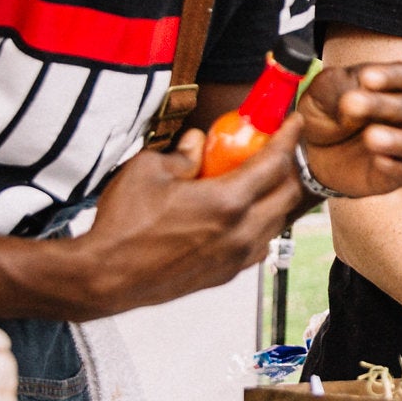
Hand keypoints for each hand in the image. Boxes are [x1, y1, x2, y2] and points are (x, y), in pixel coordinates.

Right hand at [52, 115, 308, 317]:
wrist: (107, 277)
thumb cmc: (123, 224)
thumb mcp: (148, 170)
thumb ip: (183, 154)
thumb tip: (198, 142)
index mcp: (227, 202)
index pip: (274, 163)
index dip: (288, 138)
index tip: (294, 123)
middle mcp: (240, 232)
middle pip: (287, 195)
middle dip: (288, 167)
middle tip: (276, 150)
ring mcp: (236, 258)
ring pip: (277, 222)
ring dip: (276, 198)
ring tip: (260, 181)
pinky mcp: (225, 274)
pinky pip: (259, 245)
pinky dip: (261, 224)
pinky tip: (243, 214)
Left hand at [295, 61, 401, 198]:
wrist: (314, 149)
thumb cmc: (328, 109)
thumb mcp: (323, 90)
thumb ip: (337, 88)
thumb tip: (351, 102)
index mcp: (401, 84)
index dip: (391, 77)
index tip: (366, 78)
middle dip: (384, 106)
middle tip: (351, 104)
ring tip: (371, 138)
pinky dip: (399, 168)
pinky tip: (378, 162)